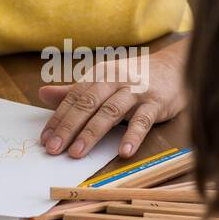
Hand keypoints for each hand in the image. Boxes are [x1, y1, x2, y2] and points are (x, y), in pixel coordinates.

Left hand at [38, 40, 187, 158]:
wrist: (176, 66)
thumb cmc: (134, 77)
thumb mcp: (104, 80)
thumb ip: (74, 90)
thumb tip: (43, 94)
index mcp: (99, 74)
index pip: (74, 98)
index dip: (58, 118)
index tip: (45, 139)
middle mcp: (115, 79)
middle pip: (87, 104)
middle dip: (68, 127)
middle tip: (53, 149)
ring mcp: (136, 91)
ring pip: (110, 112)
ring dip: (92, 133)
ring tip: (77, 153)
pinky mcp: (157, 103)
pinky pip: (143, 121)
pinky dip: (132, 136)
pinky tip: (123, 152)